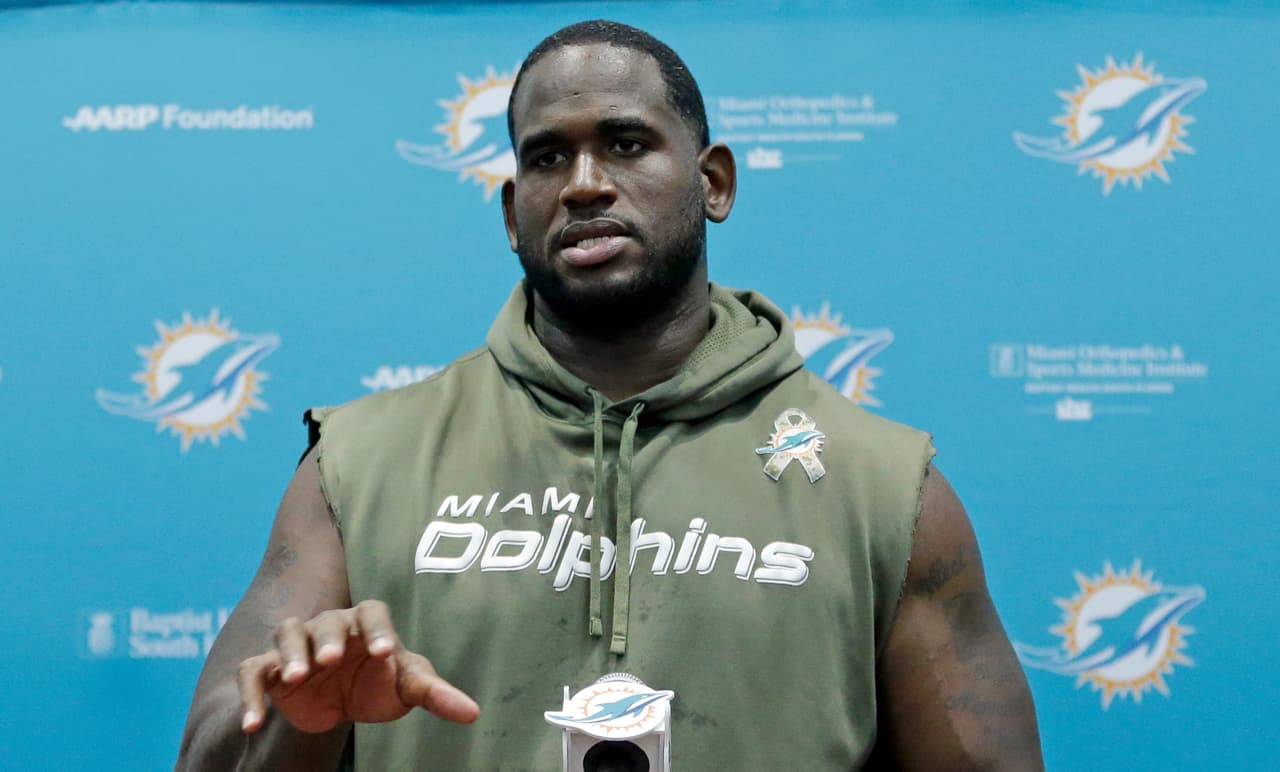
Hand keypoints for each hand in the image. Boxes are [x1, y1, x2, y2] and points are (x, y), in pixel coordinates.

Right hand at [237, 600, 479, 733]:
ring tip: (293, 679)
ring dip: (287, 654)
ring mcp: (297, 645)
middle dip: (326, 638)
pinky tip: (253, 725)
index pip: (373, 613)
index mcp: (368, 623)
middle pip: (325, 621)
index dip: (376, 630)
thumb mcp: (409, 688)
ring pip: (286, 633)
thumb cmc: (382, 683)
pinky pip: (252, 673)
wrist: (345, 701)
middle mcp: (330, 626)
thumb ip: (436, 695)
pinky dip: (251, 695)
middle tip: (328, 660)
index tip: (384, 653)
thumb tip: (473, 713)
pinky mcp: (269, 671)